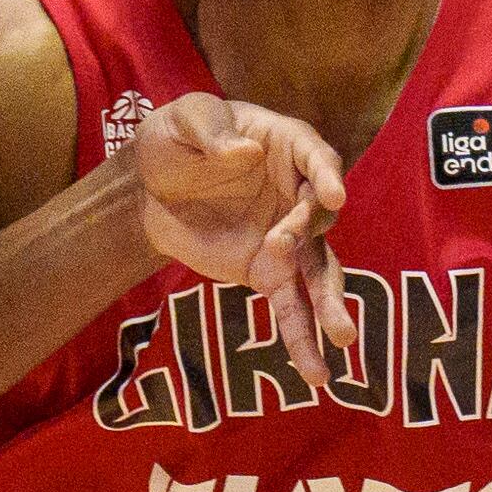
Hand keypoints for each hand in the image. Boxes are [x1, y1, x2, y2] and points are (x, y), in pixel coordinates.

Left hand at [128, 93, 353, 387]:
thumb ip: (210, 131)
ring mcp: (289, 237)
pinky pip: (292, 307)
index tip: (332, 193)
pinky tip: (316, 372)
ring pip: (320, 272)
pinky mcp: (268, 273)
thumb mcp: (182, 119)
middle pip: (320, 215)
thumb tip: (244, 153)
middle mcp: (299, 192)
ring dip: (330, 304)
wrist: (149, 189)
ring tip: (342, 337)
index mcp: (287, 146)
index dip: (326, 174)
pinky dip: (302, 338)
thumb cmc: (174, 140)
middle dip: (307, 231)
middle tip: (284, 246)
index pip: (317, 158)